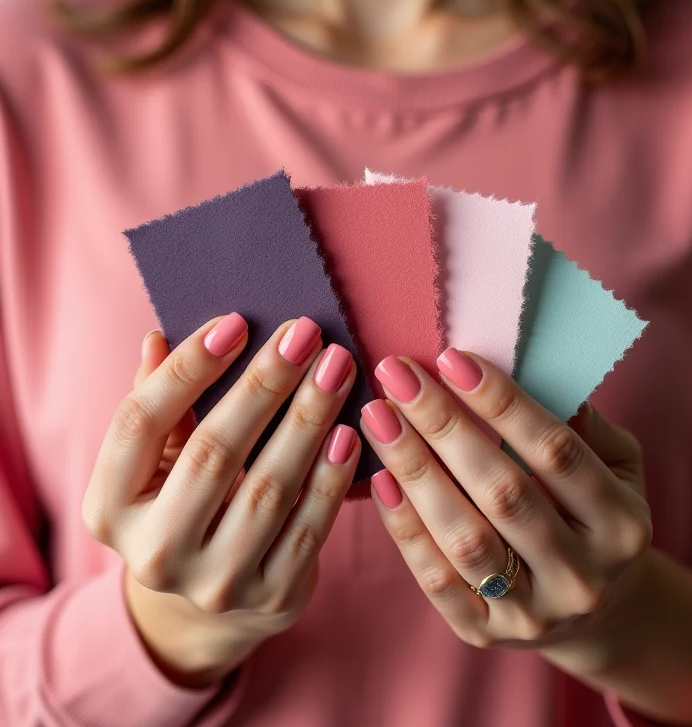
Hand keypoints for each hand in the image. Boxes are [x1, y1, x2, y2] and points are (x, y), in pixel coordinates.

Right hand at [83, 314, 360, 685]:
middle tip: (304, 334)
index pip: (139, 424)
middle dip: (264, 385)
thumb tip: (158, 339)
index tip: (235, 322)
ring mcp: (216, 584)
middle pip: (212, 453)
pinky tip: (349, 430)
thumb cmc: (184, 507)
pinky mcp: (272, 597)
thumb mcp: (156, 464)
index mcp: (110, 509)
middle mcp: (155, 554)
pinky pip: (310, 527)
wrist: (212, 602)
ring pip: (269, 489)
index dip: (186, 368)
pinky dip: (331, 476)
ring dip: (309, 419)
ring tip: (337, 367)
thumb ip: (157, 406)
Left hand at [362, 349, 651, 649]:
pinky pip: (436, 579)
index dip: (501, 403)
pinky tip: (380, 477)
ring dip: (414, 469)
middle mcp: (582, 576)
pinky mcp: (484, 633)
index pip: (556, 452)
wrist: (597, 612)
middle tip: (399, 375)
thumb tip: (532, 374)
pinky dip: (404, 526)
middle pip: (502, 490)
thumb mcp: (618, 470)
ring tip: (378, 416)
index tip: (451, 359)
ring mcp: (533, 613)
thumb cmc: (595, 517)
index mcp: (622, 525)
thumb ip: (585, 429)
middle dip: (443, 425)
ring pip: (463, 536)